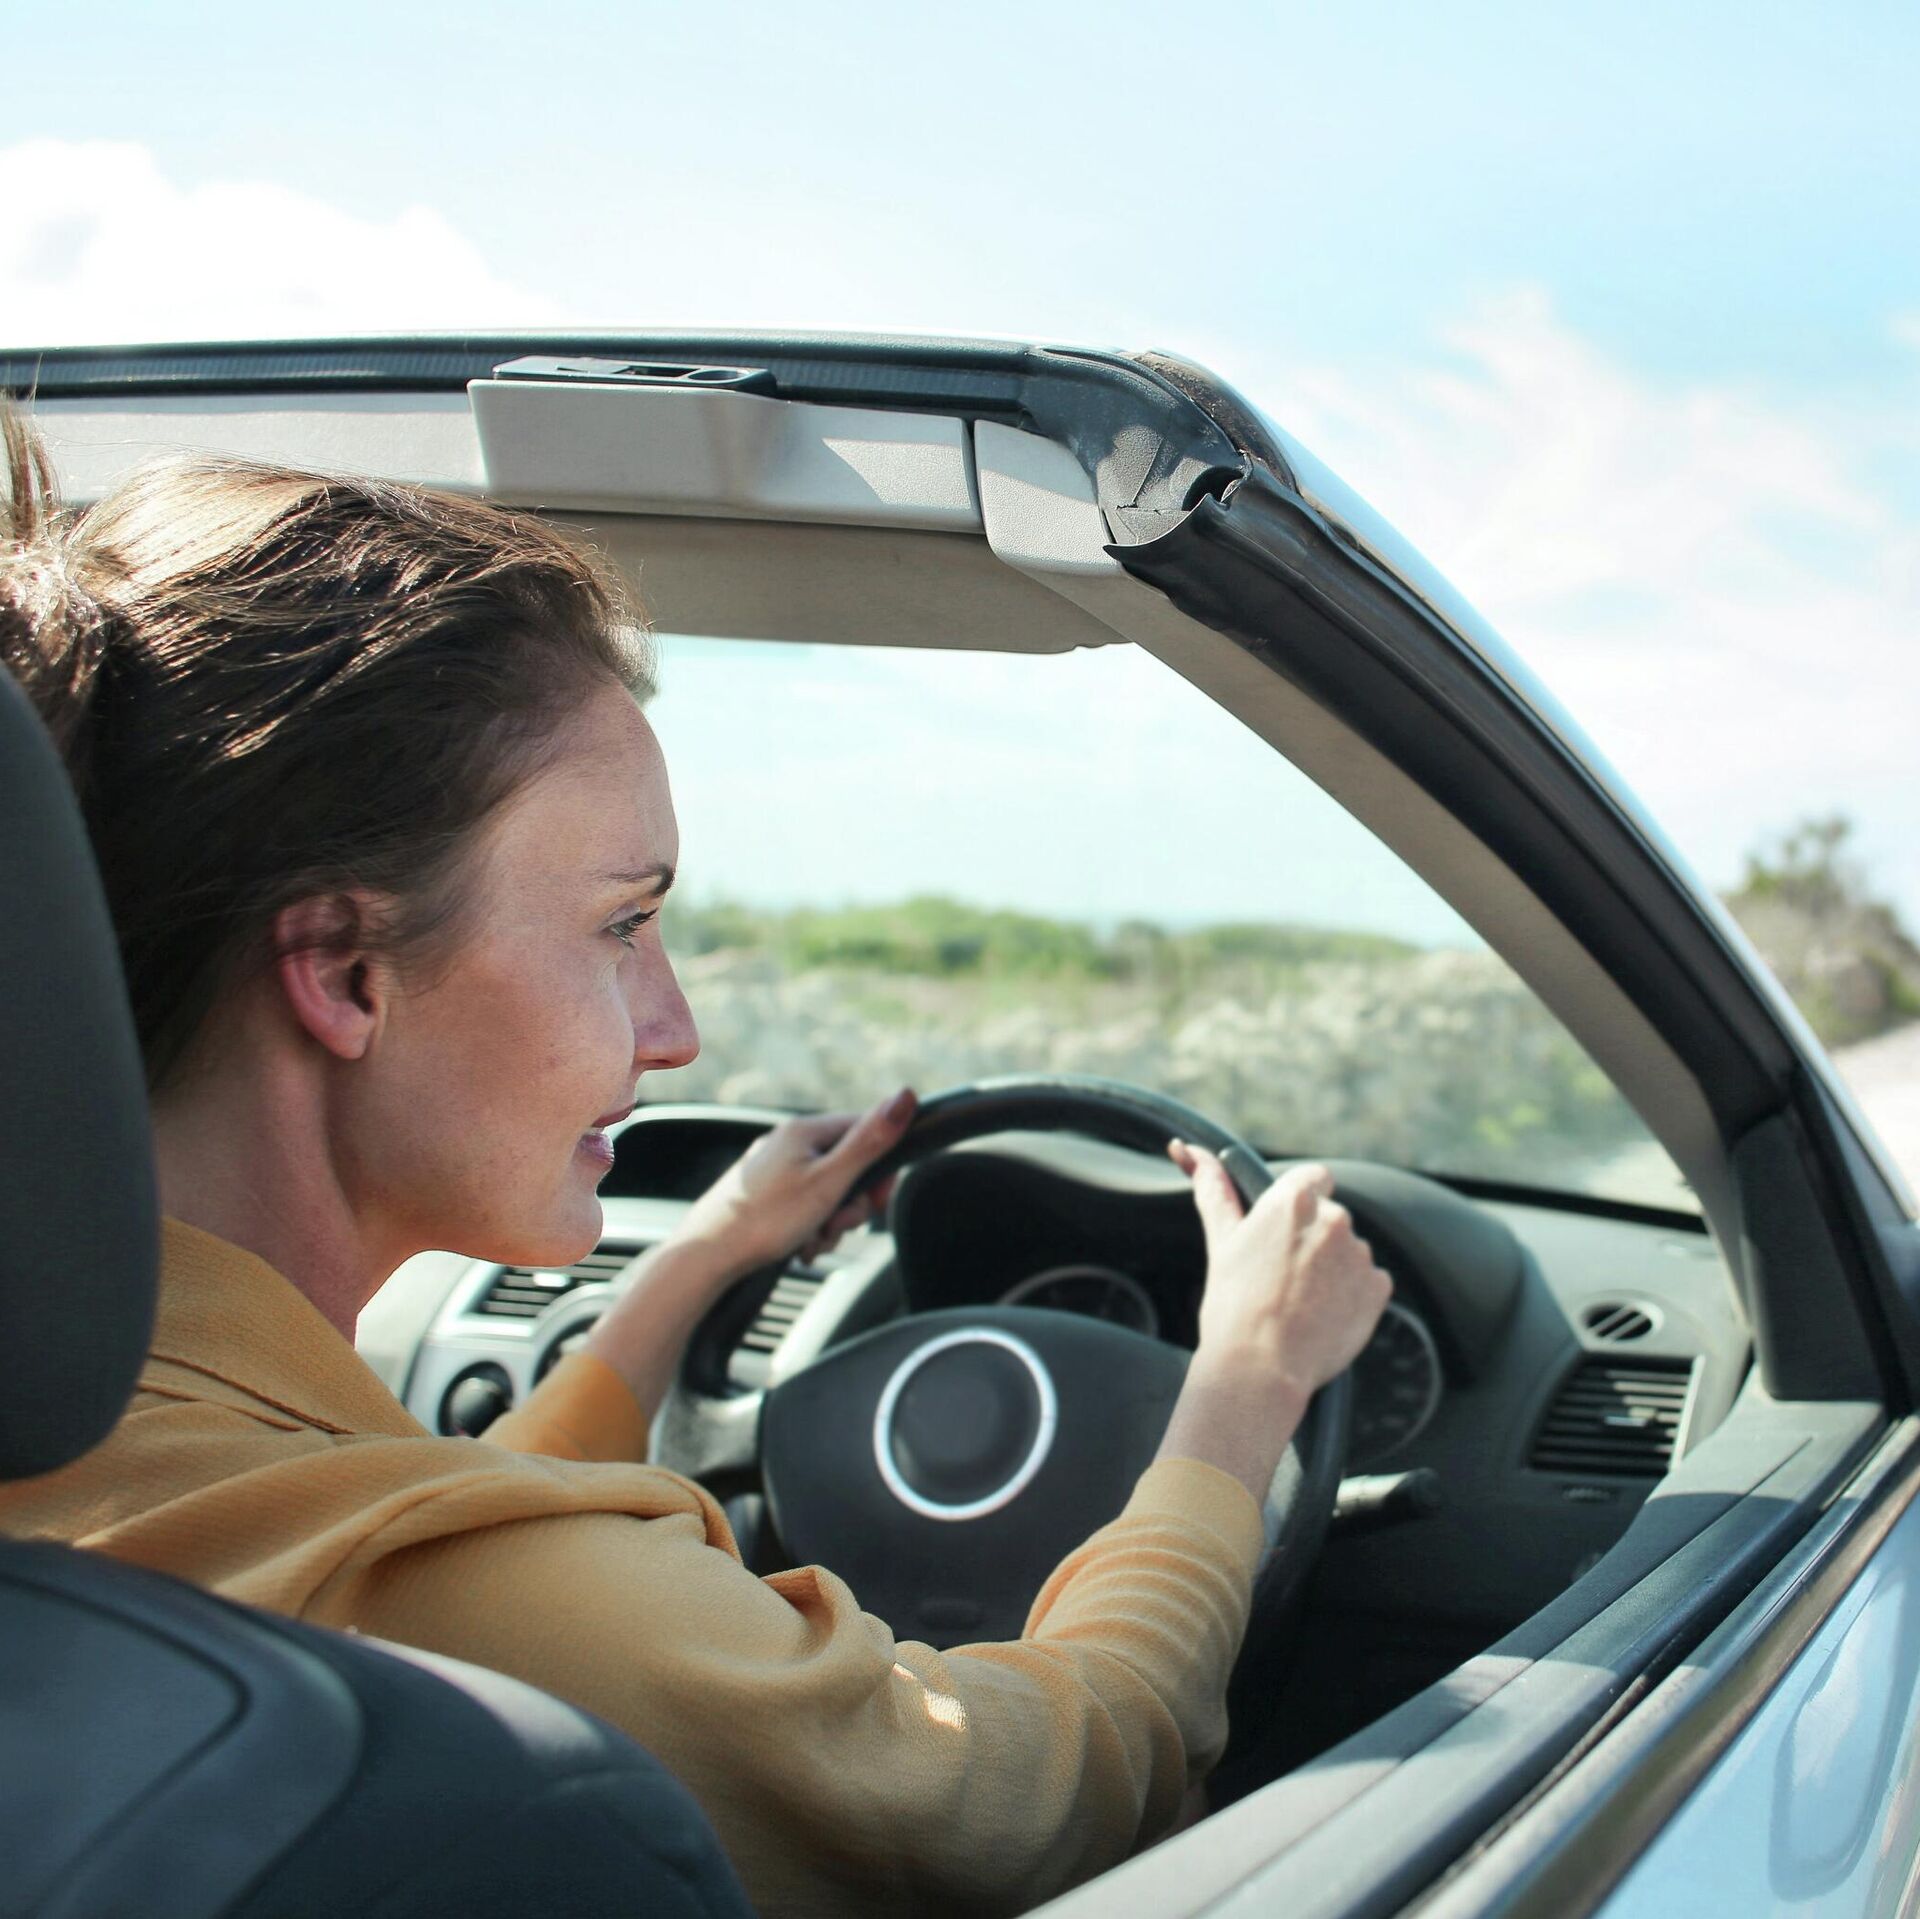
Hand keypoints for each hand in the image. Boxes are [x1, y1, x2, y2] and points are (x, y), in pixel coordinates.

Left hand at [676, 1087, 918, 1279]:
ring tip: (811, 1241)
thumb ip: (870, 1142)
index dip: (880, 1166)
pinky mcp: (761, 1194)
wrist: (705, 1256)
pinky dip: (807, 1228)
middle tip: (836, 1226)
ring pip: (826, 1191)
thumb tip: (906, 1096)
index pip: (864, 1129)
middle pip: (846, 1166)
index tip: (879, 1197)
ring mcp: (772, 1169)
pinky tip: (797, 1247)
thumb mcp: (829, 1182)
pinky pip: (802, 1206)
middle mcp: (787, 1142)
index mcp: (804, 1131)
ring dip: (829, 1222)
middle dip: (850, 1204)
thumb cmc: (765, 1220)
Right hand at [1174, 1147, 1391, 1397]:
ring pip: (1347, 1252)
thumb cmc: (1233, 1304)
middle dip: (1312, 1240)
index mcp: (1294, 1200)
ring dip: (1331, 1268)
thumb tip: (1187, 1150)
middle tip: (1281, 1276)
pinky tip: (1322, 1315)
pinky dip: (1350, 1295)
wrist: (1261, 1367)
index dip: (1301, 1202)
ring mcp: (1359, 1255)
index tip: (1286, 1228)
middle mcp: (1334, 1219)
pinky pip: (1367, 1282)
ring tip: (1299, 1302)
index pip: (1315, 1177)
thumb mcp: (1221, 1240)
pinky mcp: (1378, 1288)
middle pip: (1329, 1218)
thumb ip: (1214, 1189)